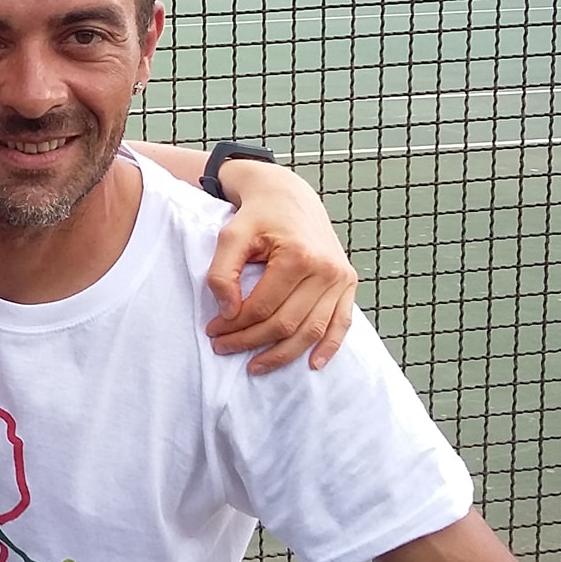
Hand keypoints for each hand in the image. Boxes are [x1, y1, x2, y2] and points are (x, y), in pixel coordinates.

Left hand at [202, 158, 356, 373]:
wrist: (288, 195)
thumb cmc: (257, 216)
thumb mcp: (230, 236)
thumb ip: (222, 274)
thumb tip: (228, 313)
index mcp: (298, 256)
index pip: (262, 307)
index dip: (235, 325)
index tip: (213, 330)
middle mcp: (326, 269)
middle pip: (286, 323)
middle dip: (251, 341)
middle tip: (223, 347)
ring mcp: (340, 277)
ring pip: (312, 330)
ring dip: (283, 354)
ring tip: (256, 366)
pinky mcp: (348, 282)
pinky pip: (341, 323)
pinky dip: (329, 347)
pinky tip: (312, 365)